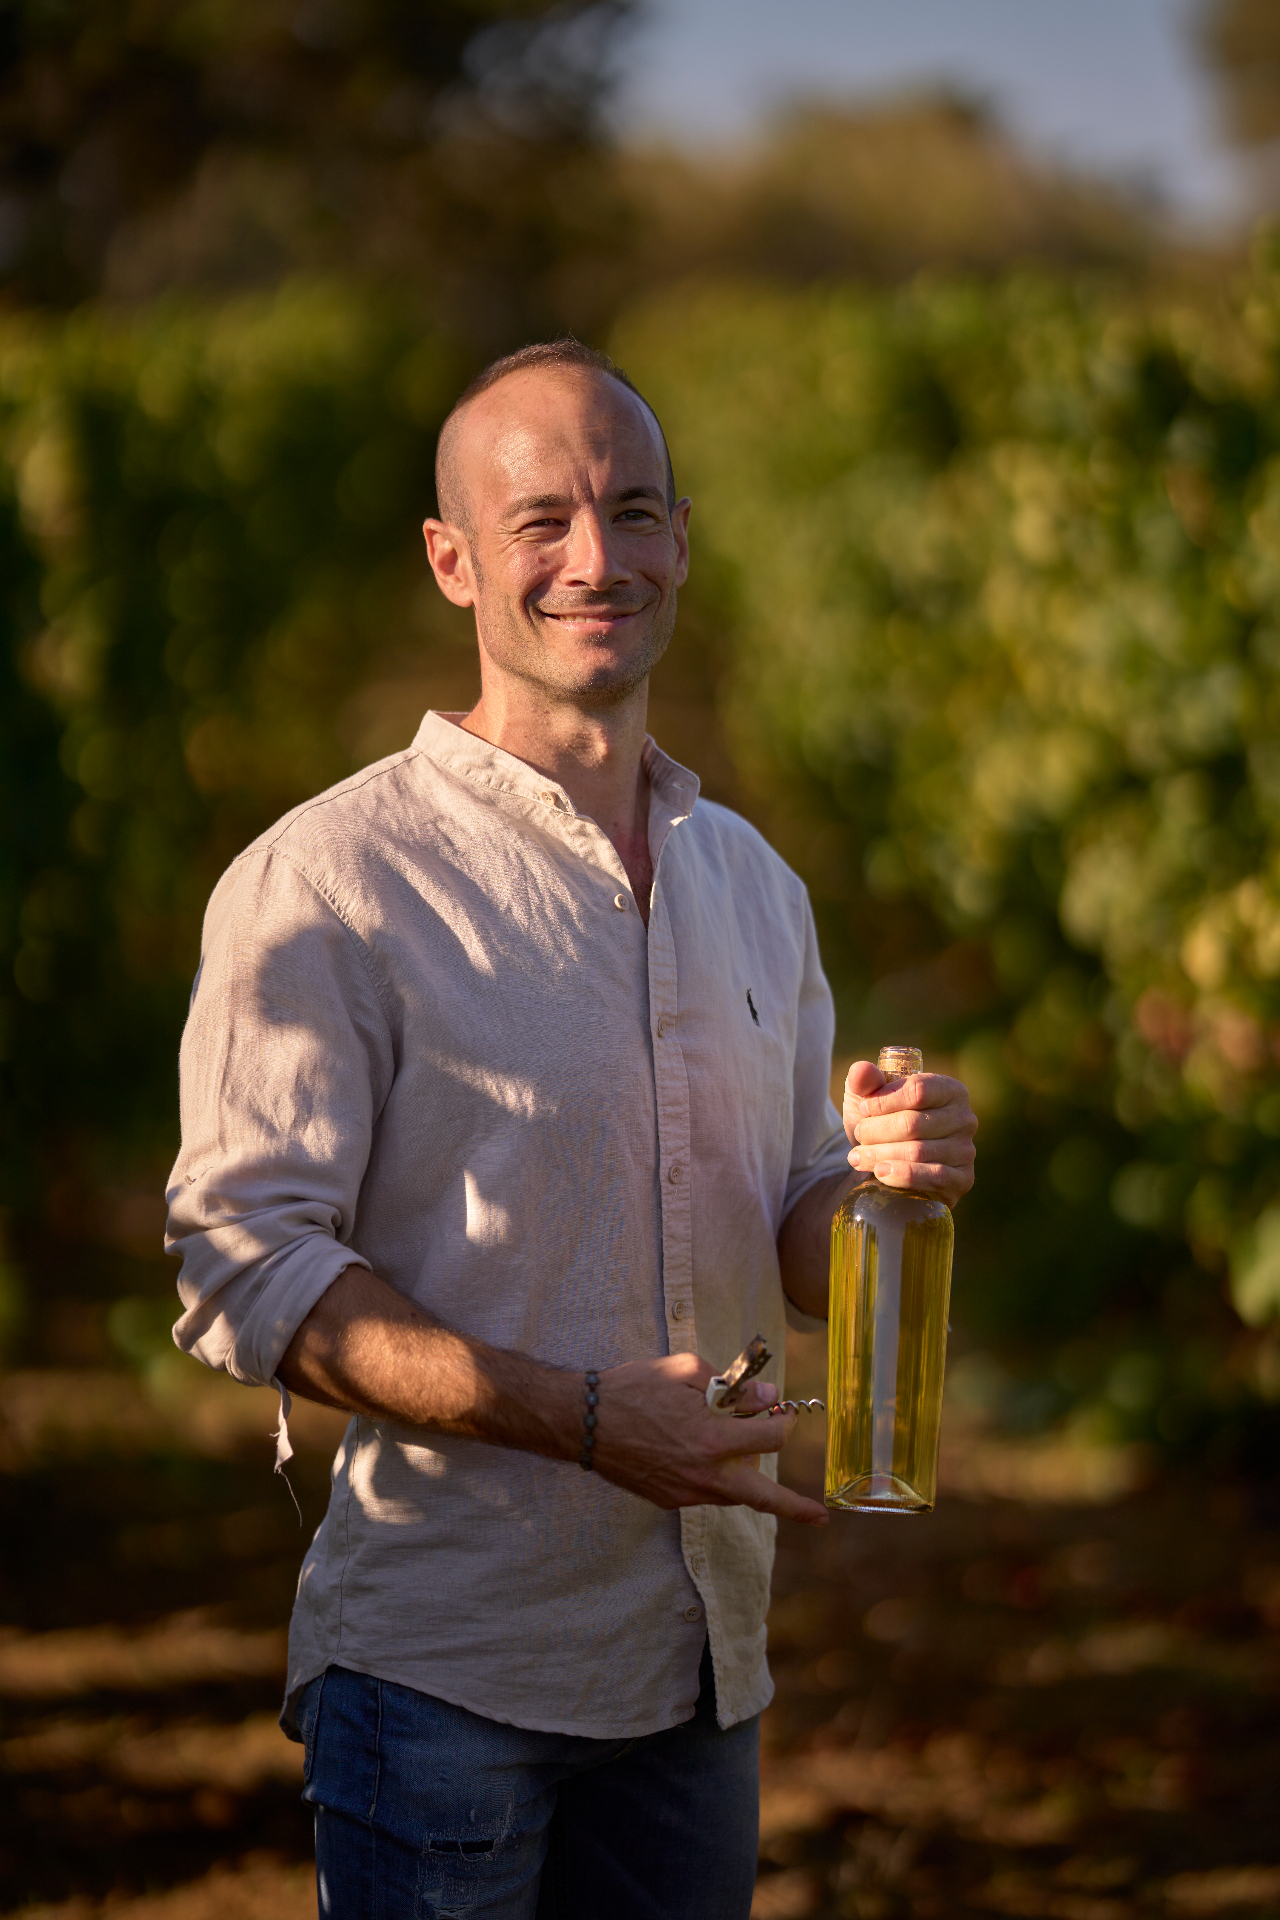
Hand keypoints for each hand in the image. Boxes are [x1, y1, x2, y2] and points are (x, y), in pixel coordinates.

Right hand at [592, 1353, 826, 1525]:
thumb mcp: (686, 1371)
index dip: (781, 1420)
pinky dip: (714, 1476)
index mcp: (713, 1440)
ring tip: (737, 1446)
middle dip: (796, 1509)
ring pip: (734, 1494)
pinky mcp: (669, 1500)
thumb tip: (768, 1399)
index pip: (771, 1438)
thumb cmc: (634, 1389)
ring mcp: (686, 1493)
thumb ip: (732, 1386)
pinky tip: (699, 1452)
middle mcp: (704, 1475)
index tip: (777, 1411)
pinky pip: (705, 1493)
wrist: (584, 1422)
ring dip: (746, 1476)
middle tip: (819, 1518)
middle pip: (764, 1498)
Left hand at [843, 1059, 976, 1207]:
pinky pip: (934, 1176)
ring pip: (918, 1151)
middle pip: (913, 1123)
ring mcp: (966, 1150)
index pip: (918, 1090)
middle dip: (876, 1130)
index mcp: (949, 1090)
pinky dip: (902, 1175)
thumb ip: (864, 1080)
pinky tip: (881, 1173)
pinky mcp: (963, 1179)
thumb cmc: (882, 1124)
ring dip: (880, 1154)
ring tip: (857, 1157)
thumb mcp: (869, 1098)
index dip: (884, 1100)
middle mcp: (965, 1118)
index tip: (863, 1108)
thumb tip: (861, 1070)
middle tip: (858, 1135)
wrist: (889, 1164)